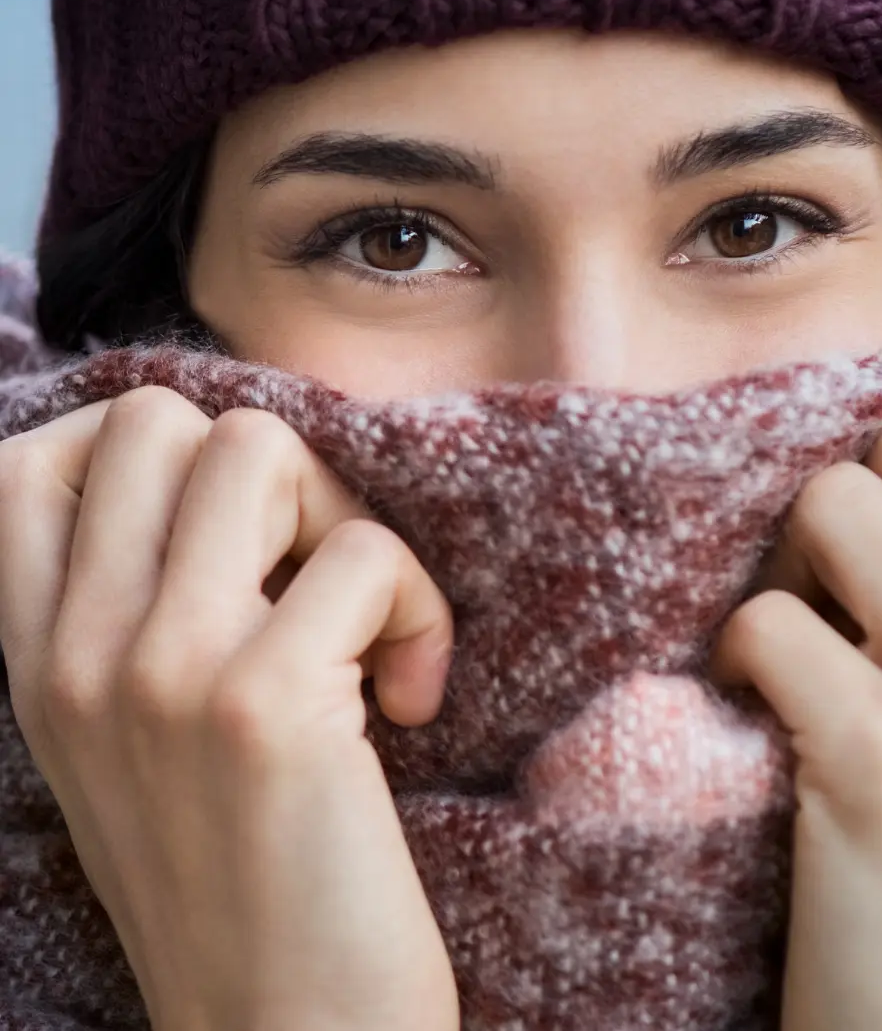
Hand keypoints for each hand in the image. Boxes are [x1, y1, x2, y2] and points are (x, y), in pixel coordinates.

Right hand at [0, 387, 458, 1030]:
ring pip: (260, 448)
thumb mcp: (131, 747)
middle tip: (310, 575)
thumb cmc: (237, 885)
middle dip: (268, 473)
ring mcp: (163, 672)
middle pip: (164, 420)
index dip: (145, 452)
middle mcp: (79, 655)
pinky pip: (365, 553)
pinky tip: (412, 700)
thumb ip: (134, 618)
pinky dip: (419, 612)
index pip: (32, 466)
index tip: (229, 531)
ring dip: (343, 520)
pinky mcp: (265, 704)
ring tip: (362, 627)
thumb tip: (229, 476)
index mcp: (39, 664)